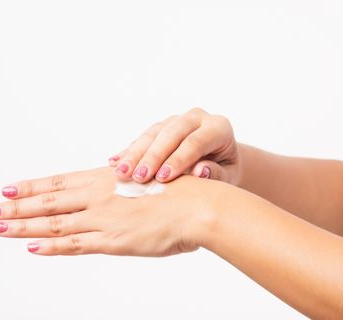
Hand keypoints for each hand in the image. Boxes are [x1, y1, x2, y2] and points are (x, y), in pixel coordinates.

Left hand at [0, 167, 215, 255]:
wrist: (199, 206)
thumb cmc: (181, 192)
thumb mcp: (148, 181)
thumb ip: (126, 185)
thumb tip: (113, 178)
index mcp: (108, 180)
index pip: (60, 182)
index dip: (32, 186)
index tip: (9, 188)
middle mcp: (99, 196)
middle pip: (49, 201)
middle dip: (17, 206)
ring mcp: (103, 218)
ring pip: (54, 222)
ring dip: (23, 225)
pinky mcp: (113, 240)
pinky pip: (74, 244)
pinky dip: (50, 245)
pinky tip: (31, 246)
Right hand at [108, 107, 240, 184]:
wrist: (222, 161)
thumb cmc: (226, 171)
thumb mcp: (228, 176)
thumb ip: (216, 173)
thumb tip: (199, 172)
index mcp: (218, 127)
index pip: (195, 142)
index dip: (178, 159)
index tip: (163, 178)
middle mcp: (197, 118)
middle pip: (171, 134)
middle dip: (152, 156)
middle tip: (138, 176)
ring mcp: (178, 119)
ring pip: (154, 133)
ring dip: (135, 153)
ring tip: (121, 172)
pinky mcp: (162, 126)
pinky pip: (144, 136)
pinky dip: (129, 150)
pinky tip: (115, 162)